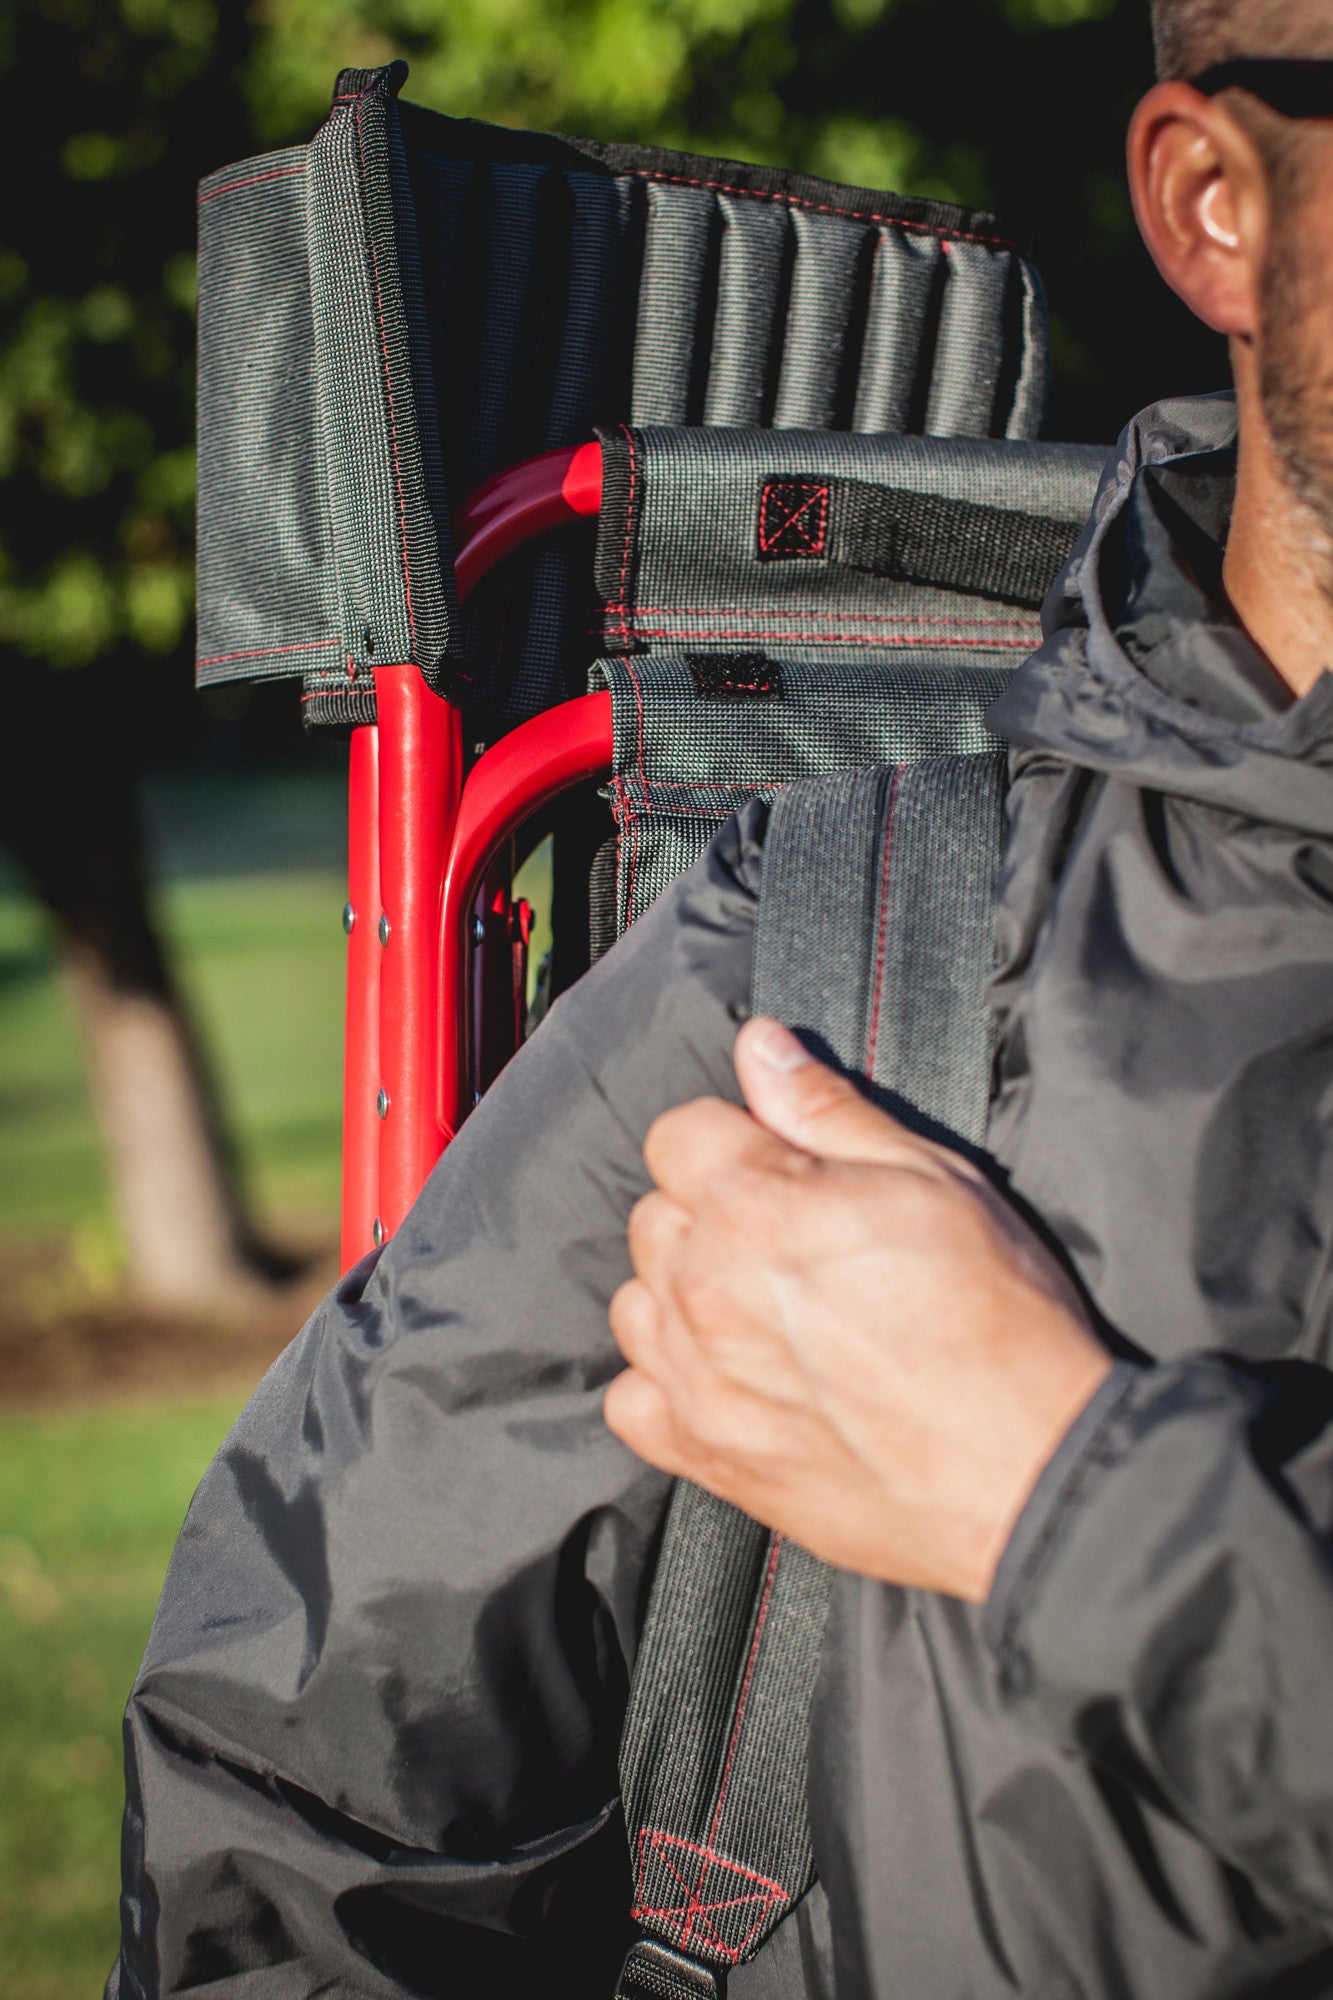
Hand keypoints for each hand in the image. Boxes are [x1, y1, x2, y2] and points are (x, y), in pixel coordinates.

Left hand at [605, 1019, 1110, 1601]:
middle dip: (708, 1212)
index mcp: (754, 1205)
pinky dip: (668, 1382)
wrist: (1029, 1469)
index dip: (733, 1138)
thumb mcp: (933, 1178)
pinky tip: (732, 1376)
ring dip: (684, 1293)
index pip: (677, 1133)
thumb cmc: (998, 1320)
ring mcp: (697, 1378)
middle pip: (654, 1215)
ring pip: (636, 1301)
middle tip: (793, 1241)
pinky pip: (631, 1399)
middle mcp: (706, 1288)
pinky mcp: (704, 1455)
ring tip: (766, 1310)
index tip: (782, 1165)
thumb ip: (826, 1109)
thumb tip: (760, 1047)